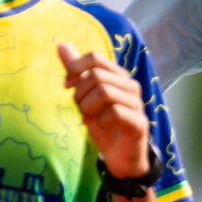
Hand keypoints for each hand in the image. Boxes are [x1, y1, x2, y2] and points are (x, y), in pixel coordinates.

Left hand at [58, 42, 150, 178]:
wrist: (120, 156)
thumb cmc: (104, 124)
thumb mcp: (85, 97)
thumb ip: (77, 71)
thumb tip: (61, 44)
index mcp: (118, 76)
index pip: (95, 58)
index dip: (75, 69)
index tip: (66, 86)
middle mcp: (130, 85)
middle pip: (96, 75)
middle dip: (79, 93)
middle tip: (79, 109)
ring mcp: (137, 103)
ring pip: (105, 91)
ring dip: (88, 107)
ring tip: (88, 119)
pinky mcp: (139, 122)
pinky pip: (115, 112)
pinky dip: (101, 120)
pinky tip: (102, 126)